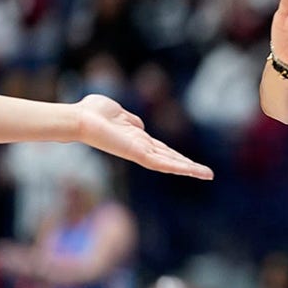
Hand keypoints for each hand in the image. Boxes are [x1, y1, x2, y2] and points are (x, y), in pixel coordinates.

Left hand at [73, 94, 213, 178]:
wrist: (79, 119)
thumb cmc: (92, 113)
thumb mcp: (118, 112)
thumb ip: (130, 119)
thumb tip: (139, 125)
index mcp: (137, 139)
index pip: (163, 150)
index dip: (178, 156)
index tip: (192, 163)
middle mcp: (140, 148)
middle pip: (170, 159)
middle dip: (188, 166)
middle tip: (207, 174)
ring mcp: (139, 153)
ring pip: (169, 163)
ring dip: (188, 169)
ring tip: (206, 175)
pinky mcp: (137, 154)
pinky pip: (160, 162)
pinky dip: (177, 166)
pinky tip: (191, 170)